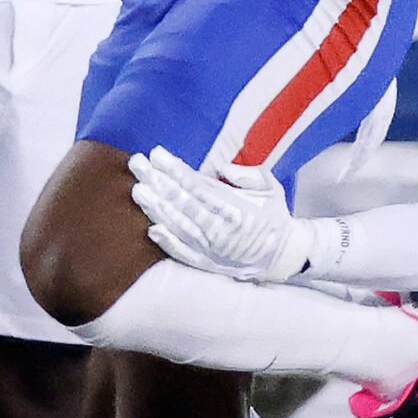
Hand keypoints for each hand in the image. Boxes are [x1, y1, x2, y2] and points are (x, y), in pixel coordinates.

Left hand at [129, 147, 315, 281]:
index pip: (197, 185)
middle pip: (181, 201)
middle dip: (156, 180)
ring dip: (155, 207)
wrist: (281, 256)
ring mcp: (211, 248)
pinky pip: (182, 253)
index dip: (174, 169)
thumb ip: (247, 175)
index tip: (157, 153)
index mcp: (236, 207)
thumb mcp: (271, 188)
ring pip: (177, 225)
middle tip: (136, 163)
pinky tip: (152, 230)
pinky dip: (167, 242)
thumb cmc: (272, 216)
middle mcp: (221, 228)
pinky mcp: (205, 263)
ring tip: (137, 190)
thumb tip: (219, 169)